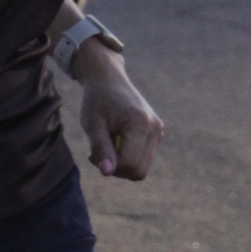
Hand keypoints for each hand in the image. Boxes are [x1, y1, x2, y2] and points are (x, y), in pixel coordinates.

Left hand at [76, 52, 163, 180]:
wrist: (107, 78)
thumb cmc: (97, 99)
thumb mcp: (92, 124)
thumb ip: (100, 148)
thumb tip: (107, 172)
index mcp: (140, 123)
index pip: (129, 163)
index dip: (110, 165)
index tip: (92, 154)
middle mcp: (155, 128)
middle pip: (139, 170)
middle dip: (117, 168)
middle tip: (97, 153)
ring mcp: (158, 131)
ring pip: (142, 167)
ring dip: (122, 163)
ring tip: (106, 145)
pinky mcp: (156, 133)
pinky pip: (143, 158)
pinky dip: (128, 157)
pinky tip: (115, 142)